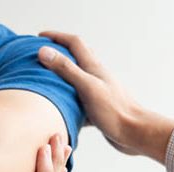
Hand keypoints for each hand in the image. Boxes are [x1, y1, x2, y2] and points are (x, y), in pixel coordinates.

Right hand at [38, 31, 173, 162]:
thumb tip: (44, 51)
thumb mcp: (86, 87)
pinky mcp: (96, 109)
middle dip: (59, 53)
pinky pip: (77, 100)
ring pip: (76, 80)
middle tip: (42, 56)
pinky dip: (66, 101)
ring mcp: (96, 93)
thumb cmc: (113, 111)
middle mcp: (95, 77)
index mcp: (93, 68)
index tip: (40, 37)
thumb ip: (66, 69)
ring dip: (61, 77)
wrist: (133, 132)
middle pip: (76, 58)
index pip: (74, 43)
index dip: (56, 37)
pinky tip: (58, 109)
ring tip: (46, 81)